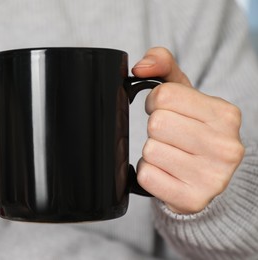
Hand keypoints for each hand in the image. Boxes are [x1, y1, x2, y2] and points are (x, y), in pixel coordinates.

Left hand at [132, 47, 244, 213]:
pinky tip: (166, 173)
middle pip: (156, 124)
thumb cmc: (192, 130)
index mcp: (226, 114)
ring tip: (170, 155)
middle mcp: (226, 146)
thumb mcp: (184, 93)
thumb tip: (140, 66)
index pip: (165, 96)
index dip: (156, 102)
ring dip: (152, 152)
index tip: (166, 111)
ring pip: (150, 151)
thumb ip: (163, 64)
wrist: (204, 177)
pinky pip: (147, 177)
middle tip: (169, 136)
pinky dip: (149, 173)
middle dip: (154, 128)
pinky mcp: (193, 199)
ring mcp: (212, 177)